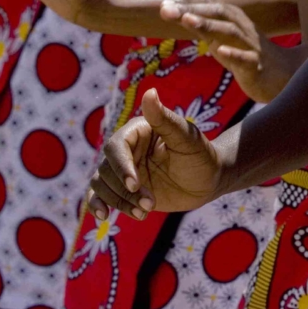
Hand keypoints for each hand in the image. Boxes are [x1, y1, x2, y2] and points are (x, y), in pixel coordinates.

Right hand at [86, 88, 223, 220]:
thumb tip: (150, 92)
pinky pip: (100, 196)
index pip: (116, 147)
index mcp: (137, 131)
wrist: (209, 181)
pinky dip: (98, 205)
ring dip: (119, 202)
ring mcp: (123, 171)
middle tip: (149, 204)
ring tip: (144, 212)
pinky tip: (104, 216)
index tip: (135, 185)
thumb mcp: (186, 139)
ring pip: (102, 185)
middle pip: (106, 169)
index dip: (121, 167)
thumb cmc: (201, 156)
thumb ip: (165, 119)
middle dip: (124, 191)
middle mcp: (126, 150)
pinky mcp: (123, 190)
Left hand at [161, 0, 305, 103]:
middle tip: (167, 8)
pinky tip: (219, 52)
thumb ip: (203, 27)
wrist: (285, 76)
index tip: (164, 2)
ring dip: (209, 24)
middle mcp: (243, 29)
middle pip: (218, 13)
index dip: (188, 2)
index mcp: (234, 20)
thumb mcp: (223, 39)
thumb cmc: (248, 55)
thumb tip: (175, 13)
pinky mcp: (258, 66)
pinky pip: (247, 59)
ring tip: (187, 20)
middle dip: (192, 9)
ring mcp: (252, 47)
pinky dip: (234, 54)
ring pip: (231, 32)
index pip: (210, 5)